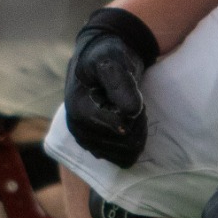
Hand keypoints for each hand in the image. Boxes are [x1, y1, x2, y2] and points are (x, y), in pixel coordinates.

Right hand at [63, 8, 161, 166]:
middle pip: (126, 143)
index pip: (122, 128)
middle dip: (137, 123)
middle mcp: (79, 130)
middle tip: (132, 100)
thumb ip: (120, 81)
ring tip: (128, 110)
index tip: (131, 94)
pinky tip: (127, 124)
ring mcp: (87, 142)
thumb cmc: (107, 57)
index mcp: (79, 110)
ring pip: (127, 154)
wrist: (101, 61)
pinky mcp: (96, 148)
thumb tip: (131, 111)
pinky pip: (124, 160)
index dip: (135, 112)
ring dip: (136, 133)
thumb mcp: (112, 61)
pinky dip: (132, 144)